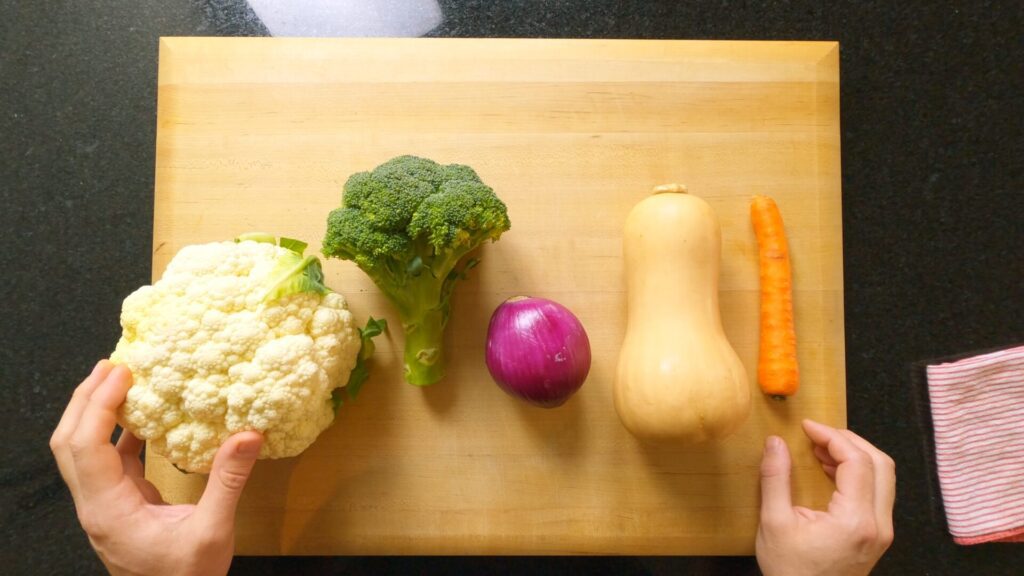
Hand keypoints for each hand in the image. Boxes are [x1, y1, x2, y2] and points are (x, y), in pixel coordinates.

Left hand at [50, 360, 262, 575]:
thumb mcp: (212, 533)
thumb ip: (227, 482)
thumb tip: (249, 435)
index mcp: (109, 510)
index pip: (87, 446)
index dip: (99, 404)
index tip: (122, 373)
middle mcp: (96, 505)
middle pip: (68, 443)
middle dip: (85, 399)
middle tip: (112, 365)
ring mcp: (104, 507)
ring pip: (81, 451)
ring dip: (96, 413)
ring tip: (120, 381)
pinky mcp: (118, 507)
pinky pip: (107, 461)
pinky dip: (117, 434)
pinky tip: (142, 417)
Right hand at [756, 419, 894, 575]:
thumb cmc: (791, 572)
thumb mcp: (774, 523)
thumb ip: (775, 479)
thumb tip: (775, 443)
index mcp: (855, 520)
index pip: (857, 461)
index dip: (833, 436)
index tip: (808, 428)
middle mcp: (877, 525)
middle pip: (881, 464)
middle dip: (850, 441)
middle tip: (819, 434)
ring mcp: (881, 532)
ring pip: (884, 477)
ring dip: (856, 455)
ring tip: (822, 449)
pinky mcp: (877, 536)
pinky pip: (877, 492)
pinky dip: (859, 473)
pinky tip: (831, 471)